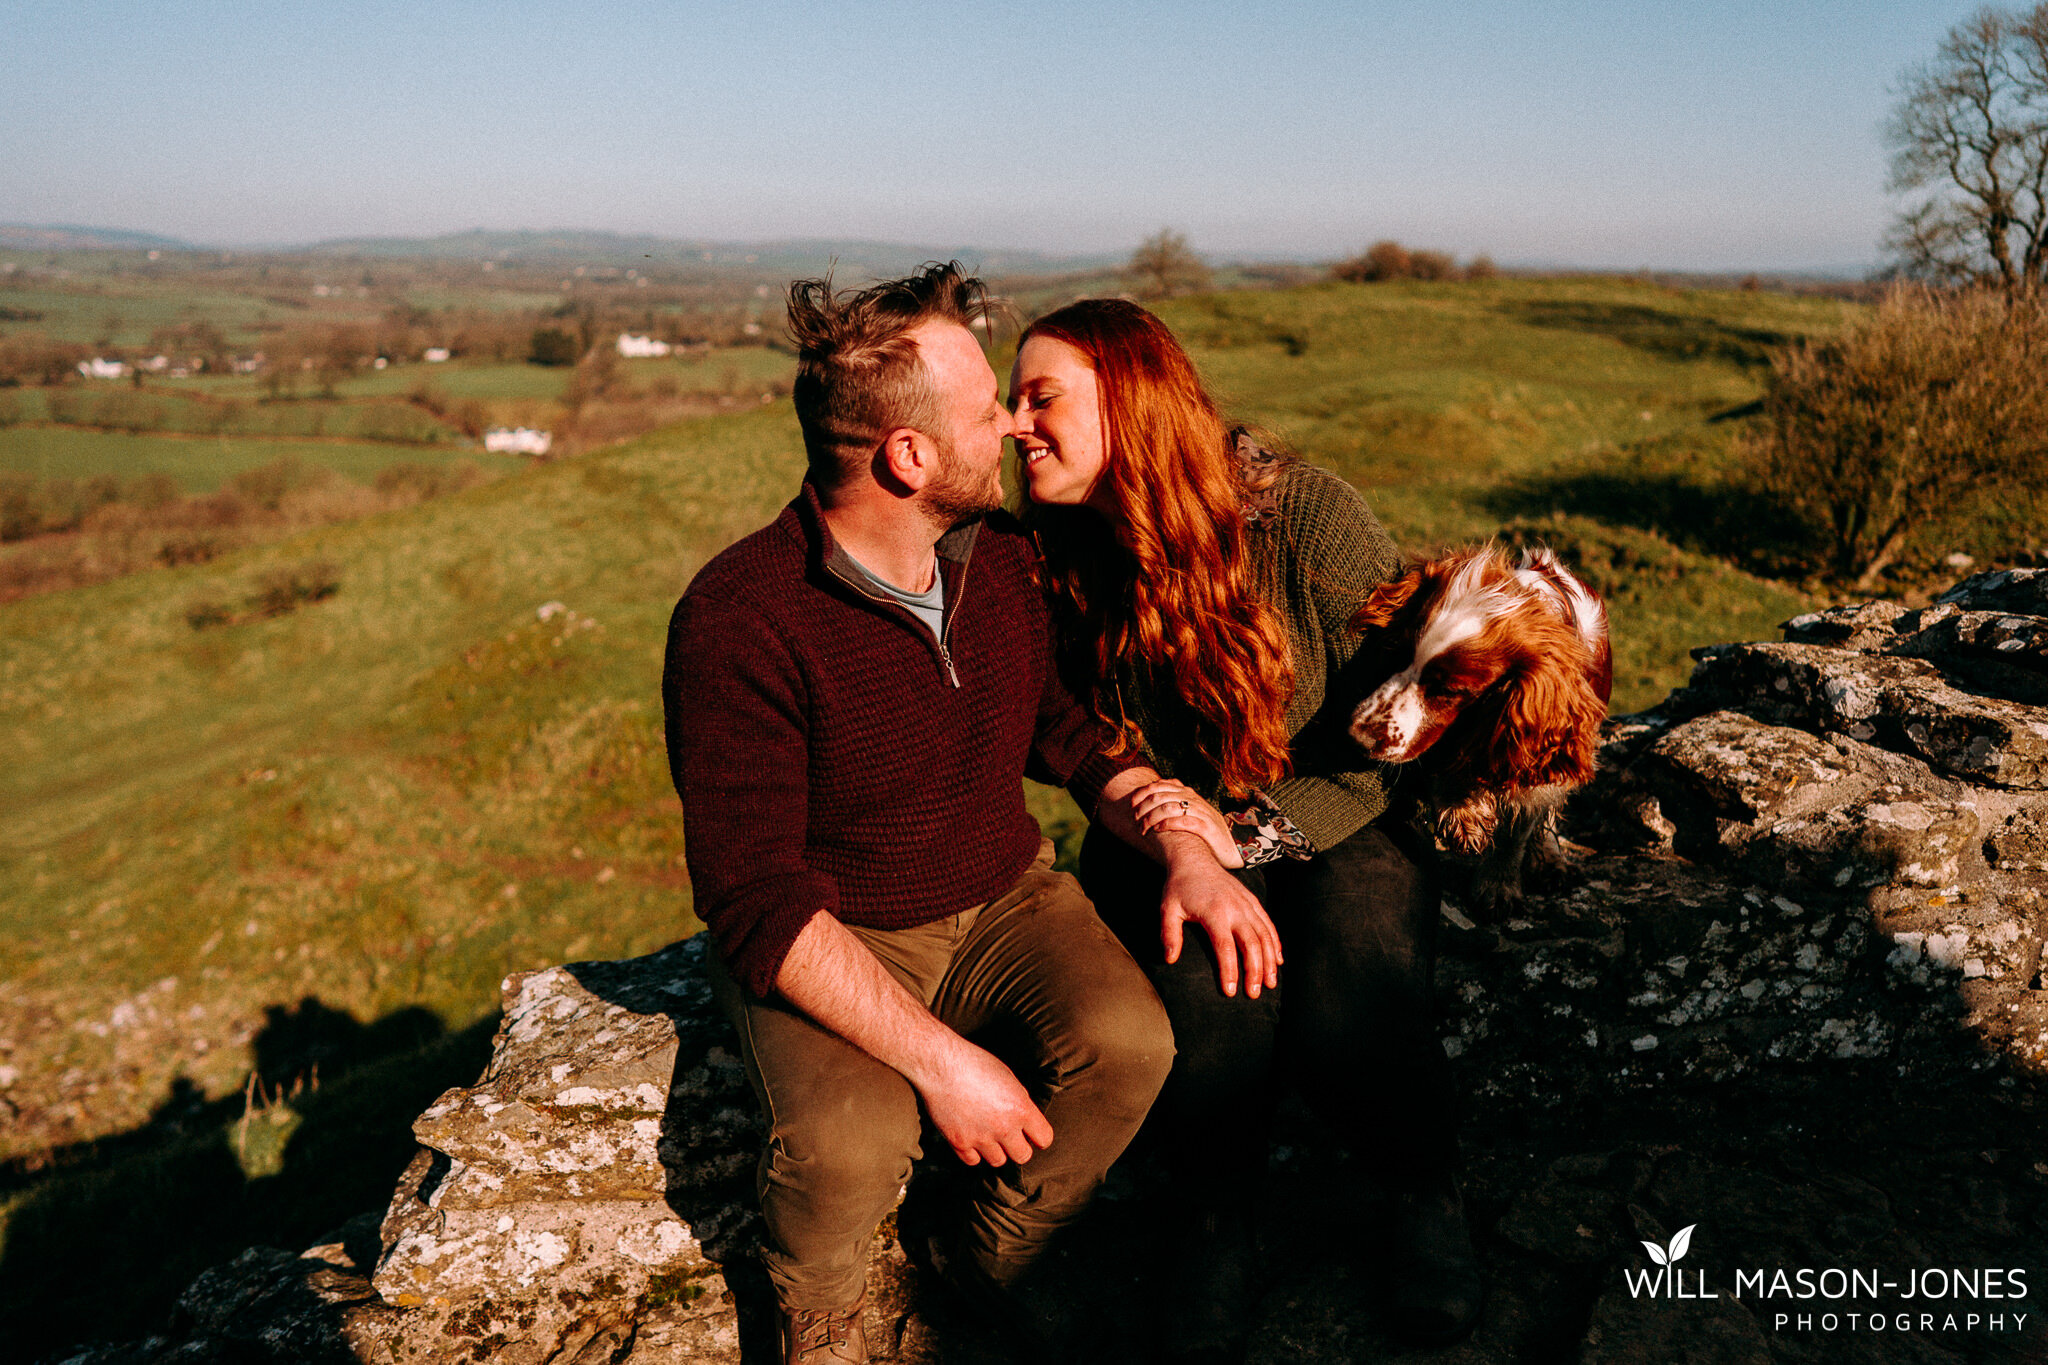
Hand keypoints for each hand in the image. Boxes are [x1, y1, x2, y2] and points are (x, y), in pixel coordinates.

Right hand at [914, 1038, 1054, 1166]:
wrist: (940, 1064)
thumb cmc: (974, 1063)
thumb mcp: (1008, 1078)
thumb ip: (1019, 1102)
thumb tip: (1025, 1120)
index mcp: (1020, 1108)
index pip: (1044, 1138)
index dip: (1039, 1136)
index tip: (1033, 1134)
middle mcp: (1004, 1127)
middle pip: (1023, 1156)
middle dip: (1018, 1147)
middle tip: (1010, 1136)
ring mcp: (981, 1137)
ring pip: (998, 1161)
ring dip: (995, 1150)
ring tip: (988, 1134)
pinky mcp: (959, 1142)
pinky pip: (973, 1161)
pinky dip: (973, 1152)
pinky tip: (971, 1137)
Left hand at [1131, 779, 1242, 868]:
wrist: (1233, 848)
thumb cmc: (1206, 833)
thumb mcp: (1190, 814)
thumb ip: (1174, 806)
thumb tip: (1149, 804)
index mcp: (1187, 793)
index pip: (1160, 785)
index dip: (1143, 792)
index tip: (1132, 804)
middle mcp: (1194, 799)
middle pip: (1161, 796)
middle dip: (1144, 807)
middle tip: (1136, 820)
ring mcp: (1201, 812)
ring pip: (1169, 807)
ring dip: (1152, 817)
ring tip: (1144, 828)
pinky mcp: (1207, 827)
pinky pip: (1183, 821)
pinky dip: (1167, 824)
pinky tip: (1158, 829)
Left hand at [1158, 842, 1282, 998]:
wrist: (1195, 860)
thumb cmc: (1179, 888)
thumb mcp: (1168, 909)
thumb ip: (1169, 934)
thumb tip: (1170, 959)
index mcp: (1215, 912)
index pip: (1225, 947)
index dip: (1229, 971)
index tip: (1230, 992)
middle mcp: (1235, 908)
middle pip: (1251, 944)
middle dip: (1255, 971)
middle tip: (1254, 994)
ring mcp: (1247, 904)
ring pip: (1264, 936)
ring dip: (1269, 961)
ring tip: (1270, 983)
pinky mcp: (1253, 901)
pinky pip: (1268, 924)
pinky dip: (1275, 943)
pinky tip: (1277, 961)